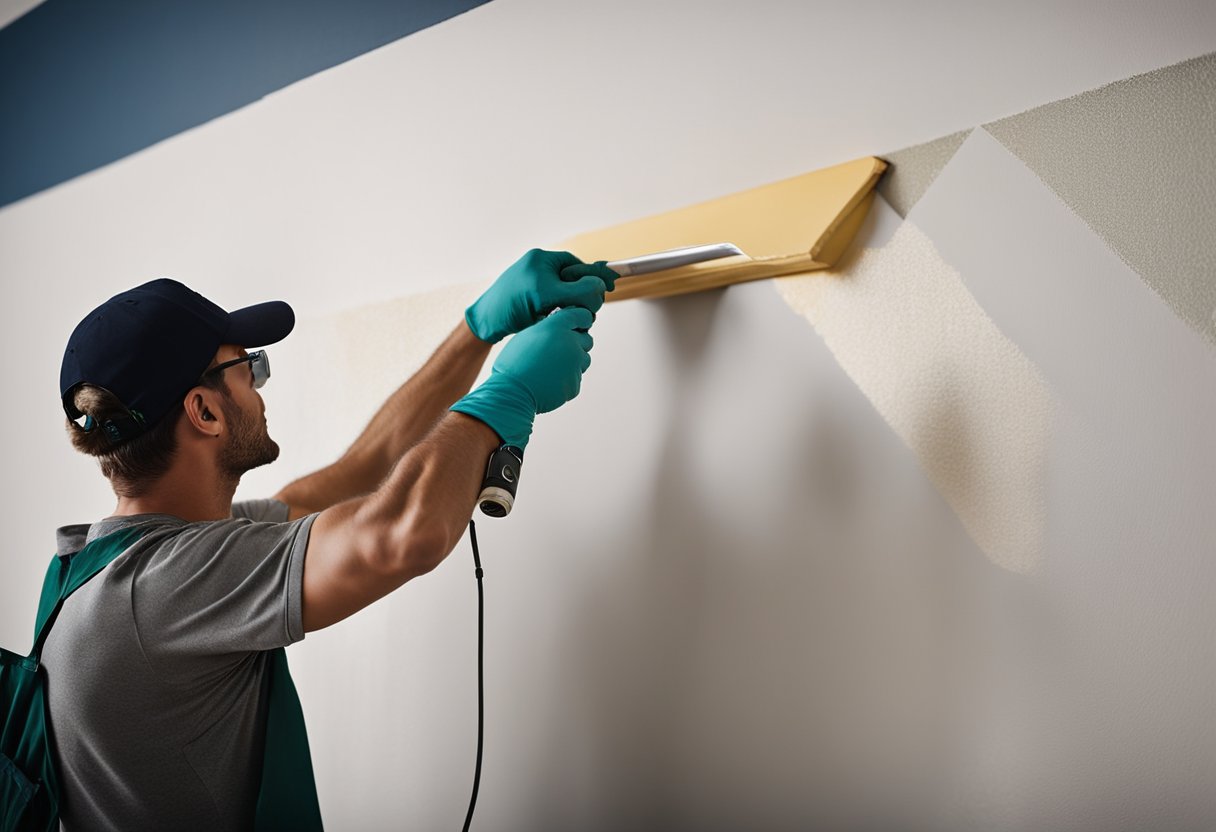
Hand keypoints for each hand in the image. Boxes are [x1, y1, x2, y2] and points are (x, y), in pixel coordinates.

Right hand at [450, 306, 595, 447]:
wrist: (511, 392)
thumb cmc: (513, 363)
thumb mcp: (528, 336)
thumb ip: (549, 329)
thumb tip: (562, 328)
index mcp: (556, 327)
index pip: (583, 315)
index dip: (581, 320)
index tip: (578, 326)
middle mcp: (570, 343)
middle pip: (587, 340)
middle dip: (577, 344)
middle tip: (559, 351)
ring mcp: (575, 364)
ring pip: (584, 360)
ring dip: (573, 363)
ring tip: (550, 368)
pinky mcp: (575, 384)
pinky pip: (575, 379)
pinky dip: (566, 381)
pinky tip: (548, 382)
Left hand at [465, 249, 617, 343]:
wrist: (484, 323)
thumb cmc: (508, 305)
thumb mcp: (547, 294)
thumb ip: (577, 290)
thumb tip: (601, 286)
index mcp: (541, 259)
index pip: (576, 265)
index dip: (590, 279)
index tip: (602, 292)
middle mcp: (538, 269)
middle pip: (573, 281)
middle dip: (581, 296)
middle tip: (587, 311)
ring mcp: (535, 285)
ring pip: (566, 296)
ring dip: (571, 308)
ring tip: (568, 318)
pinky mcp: (532, 302)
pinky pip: (556, 306)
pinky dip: (560, 314)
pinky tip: (558, 322)